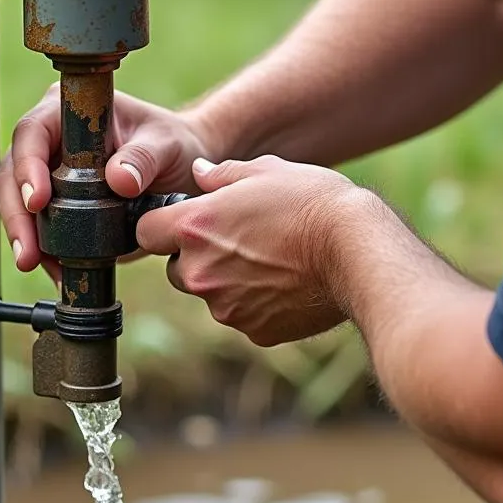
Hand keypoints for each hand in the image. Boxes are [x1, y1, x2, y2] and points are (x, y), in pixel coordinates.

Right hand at [0, 84, 218, 282]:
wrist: (184, 172)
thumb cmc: (173, 145)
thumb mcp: (166, 144)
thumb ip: (145, 156)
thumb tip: (119, 180)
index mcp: (70, 113)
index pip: (33, 132)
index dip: (28, 166)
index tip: (37, 200)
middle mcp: (51, 140)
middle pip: (13, 172)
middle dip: (16, 213)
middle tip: (28, 250)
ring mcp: (49, 174)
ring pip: (18, 203)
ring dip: (22, 236)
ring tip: (34, 263)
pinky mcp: (58, 206)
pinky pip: (39, 228)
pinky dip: (43, 251)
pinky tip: (57, 271)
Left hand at [135, 154, 364, 346]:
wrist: (357, 251)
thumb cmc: (312, 202)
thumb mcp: (265, 171)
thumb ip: (222, 175)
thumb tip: (199, 173)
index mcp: (194, 228)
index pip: (145, 232)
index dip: (162, 225)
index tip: (184, 221)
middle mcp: (200, 273)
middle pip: (176, 270)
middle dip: (197, 258)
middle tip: (238, 240)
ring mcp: (226, 307)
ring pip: (211, 295)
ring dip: (228, 282)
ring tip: (272, 259)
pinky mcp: (254, 331)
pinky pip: (243, 316)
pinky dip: (257, 304)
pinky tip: (287, 283)